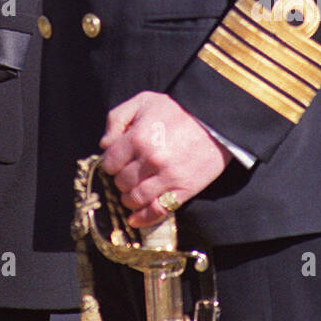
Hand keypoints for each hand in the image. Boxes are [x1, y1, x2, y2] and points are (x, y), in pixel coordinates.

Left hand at [100, 91, 230, 227]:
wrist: (215, 120)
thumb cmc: (177, 108)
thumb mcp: (143, 101)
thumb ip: (117, 118)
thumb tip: (104, 145)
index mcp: (138, 137)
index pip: (110, 163)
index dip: (111, 164)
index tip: (117, 162)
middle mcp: (151, 160)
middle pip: (122, 182)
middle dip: (120, 180)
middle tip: (126, 176)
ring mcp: (168, 177)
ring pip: (136, 199)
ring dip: (128, 199)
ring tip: (131, 194)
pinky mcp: (184, 190)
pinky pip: (158, 211)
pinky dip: (143, 218)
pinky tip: (135, 219)